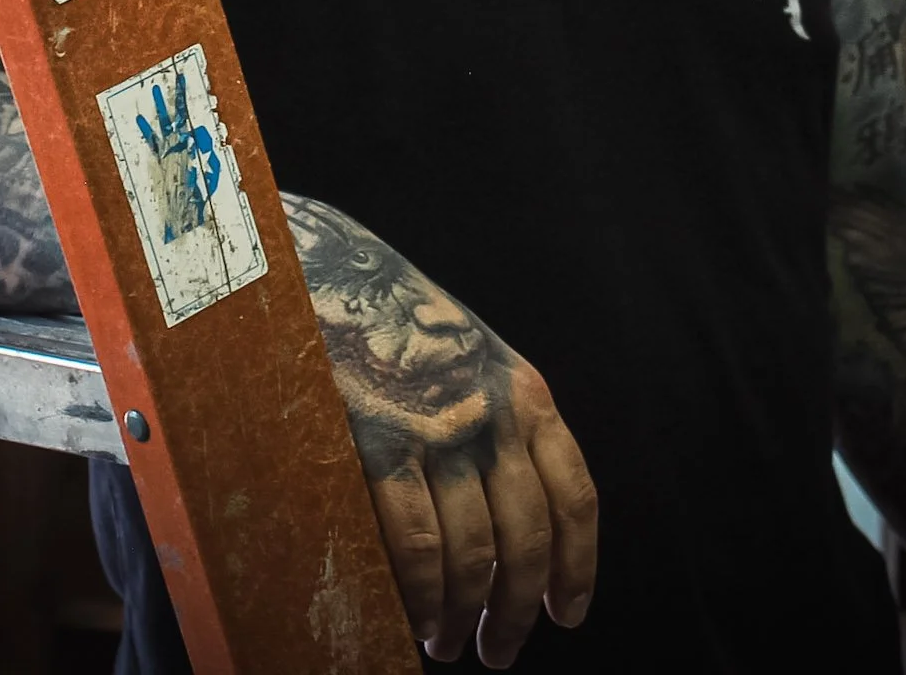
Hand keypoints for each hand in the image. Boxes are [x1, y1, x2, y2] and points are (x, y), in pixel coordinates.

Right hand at [283, 194, 596, 667]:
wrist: (330, 269)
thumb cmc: (397, 322)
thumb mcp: (472, 359)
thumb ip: (499, 423)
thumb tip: (511, 520)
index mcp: (524, 393)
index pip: (574, 497)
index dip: (576, 567)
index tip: (567, 614)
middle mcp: (493, 414)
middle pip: (527, 540)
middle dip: (518, 610)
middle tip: (501, 650)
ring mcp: (437, 430)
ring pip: (475, 554)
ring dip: (467, 615)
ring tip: (451, 642)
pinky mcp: (381, 444)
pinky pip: (417, 544)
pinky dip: (424, 596)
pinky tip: (417, 618)